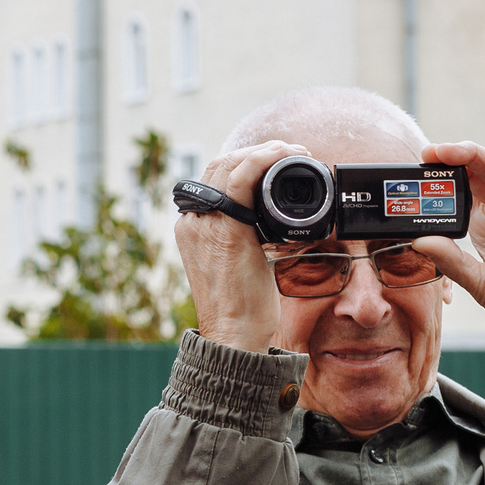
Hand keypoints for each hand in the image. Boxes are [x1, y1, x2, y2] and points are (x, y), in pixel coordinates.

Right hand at [178, 140, 299, 351]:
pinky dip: (262, 161)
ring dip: (263, 151)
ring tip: (292, 152)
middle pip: (220, 165)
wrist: (234, 332)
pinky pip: (240, 179)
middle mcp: (193, 221)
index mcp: (193, 227)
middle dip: (256, 151)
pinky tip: (284, 156)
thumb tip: (272, 228)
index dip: (244, 160)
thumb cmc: (241, 304)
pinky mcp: (226, 230)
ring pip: (229, 165)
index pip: (214, 178)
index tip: (275, 160)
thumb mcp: (239, 262)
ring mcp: (205, 223)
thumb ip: (247, 238)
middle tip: (290, 152)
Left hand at [414, 129, 484, 345]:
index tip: (417, 171)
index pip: (459, 192)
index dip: (439, 179)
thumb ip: (452, 261)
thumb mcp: (480, 282)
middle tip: (429, 155)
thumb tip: (418, 241)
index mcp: (484, 225)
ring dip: (476, 155)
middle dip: (452, 161)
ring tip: (453, 149)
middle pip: (476, 175)